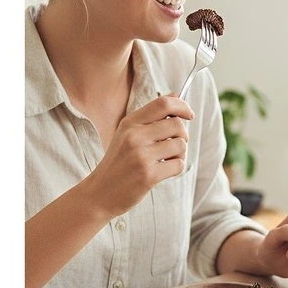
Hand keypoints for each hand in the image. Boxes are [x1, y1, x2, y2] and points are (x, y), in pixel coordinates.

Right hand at [88, 95, 193, 218]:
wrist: (98, 193)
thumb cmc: (118, 162)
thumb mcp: (127, 134)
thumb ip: (151, 115)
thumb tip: (176, 94)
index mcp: (129, 123)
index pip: (163, 104)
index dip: (182, 106)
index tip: (189, 115)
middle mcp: (134, 136)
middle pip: (177, 124)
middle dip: (183, 135)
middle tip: (175, 145)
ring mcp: (141, 156)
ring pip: (180, 145)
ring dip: (180, 153)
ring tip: (167, 159)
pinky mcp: (148, 175)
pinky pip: (178, 164)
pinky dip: (176, 168)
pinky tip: (164, 171)